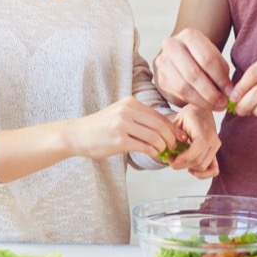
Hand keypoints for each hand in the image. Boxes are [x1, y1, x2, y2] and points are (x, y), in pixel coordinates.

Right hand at [66, 96, 182, 159]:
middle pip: (159, 125)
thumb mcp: (120, 114)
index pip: (158, 115)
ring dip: (163, 146)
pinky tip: (154, 154)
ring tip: (163, 151)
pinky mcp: (119, 140)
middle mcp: (127, 111)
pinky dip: (153, 151)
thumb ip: (139, 117)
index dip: (172, 127)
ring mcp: (122, 125)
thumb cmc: (100, 127)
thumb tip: (164, 128)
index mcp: (130, 102)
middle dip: (171, 137)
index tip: (179, 137)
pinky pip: (144, 146)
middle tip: (175, 147)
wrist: (77, 134)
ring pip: (154, 136)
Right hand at [154, 28, 231, 111]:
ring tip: (217, 105)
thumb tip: (229, 93)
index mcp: (189, 35)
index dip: (220, 78)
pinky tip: (205, 105)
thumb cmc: (201, 57)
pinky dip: (195, 102)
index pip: (207, 59)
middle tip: (224, 103)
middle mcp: (172, 45)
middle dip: (211, 92)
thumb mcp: (214, 57)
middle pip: (194, 74)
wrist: (179, 58)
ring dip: (203, 100)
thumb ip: (222, 72)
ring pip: (184, 87)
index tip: (231, 91)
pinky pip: (179, 95)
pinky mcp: (161, 78)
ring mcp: (163, 62)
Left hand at [166, 105, 220, 178]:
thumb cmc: (188, 116)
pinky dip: (202, 173)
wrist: (201, 112)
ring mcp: (216, 147)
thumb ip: (174, 134)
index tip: (173, 160)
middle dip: (181, 164)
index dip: (186, 157)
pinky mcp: (216, 153)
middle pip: (198, 160)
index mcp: (202, 129)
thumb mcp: (178, 120)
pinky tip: (191, 168)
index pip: (199, 146)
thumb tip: (170, 149)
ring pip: (203, 166)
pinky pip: (213, 170)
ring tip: (178, 161)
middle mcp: (212, 139)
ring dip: (188, 167)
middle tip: (169, 159)